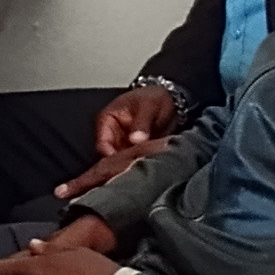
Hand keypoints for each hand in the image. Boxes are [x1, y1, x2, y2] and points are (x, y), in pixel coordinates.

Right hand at [53, 85, 179, 200]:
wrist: (171, 100)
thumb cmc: (155, 98)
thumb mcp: (149, 106)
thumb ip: (142, 123)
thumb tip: (135, 139)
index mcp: (107, 120)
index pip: (102, 145)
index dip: (112, 158)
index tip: (125, 167)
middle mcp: (112, 135)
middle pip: (109, 158)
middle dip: (120, 168)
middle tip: (134, 176)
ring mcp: (123, 145)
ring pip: (121, 163)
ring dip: (131, 169)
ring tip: (143, 176)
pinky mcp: (134, 152)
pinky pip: (133, 164)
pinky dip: (139, 168)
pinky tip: (148, 174)